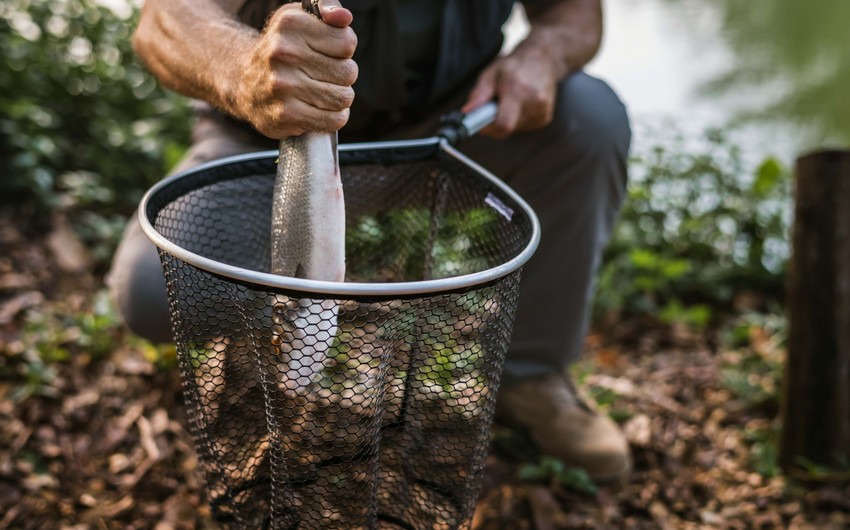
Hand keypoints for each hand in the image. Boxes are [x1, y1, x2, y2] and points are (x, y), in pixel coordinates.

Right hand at [234, 0, 357, 137]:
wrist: (244, 82)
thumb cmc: (283, 48)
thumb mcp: (300, 18)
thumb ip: (326, 7)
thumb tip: (344, 18)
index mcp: (291, 25)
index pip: (347, 42)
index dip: (344, 50)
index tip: (327, 51)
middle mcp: (284, 53)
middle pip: (348, 72)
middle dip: (342, 75)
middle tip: (323, 74)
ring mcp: (284, 86)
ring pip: (343, 98)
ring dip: (339, 97)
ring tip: (321, 91)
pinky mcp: (286, 115)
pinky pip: (334, 120)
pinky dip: (334, 116)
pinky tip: (319, 108)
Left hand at [462, 45, 558, 139]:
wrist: (543, 60)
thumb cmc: (513, 66)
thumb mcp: (491, 73)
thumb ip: (479, 94)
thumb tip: (467, 112)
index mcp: (518, 90)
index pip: (503, 124)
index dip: (489, 129)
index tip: (481, 124)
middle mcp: (533, 102)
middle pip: (507, 128)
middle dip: (496, 121)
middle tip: (494, 106)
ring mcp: (542, 111)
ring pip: (514, 129)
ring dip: (507, 119)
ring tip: (510, 101)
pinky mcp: (545, 118)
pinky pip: (523, 127)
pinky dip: (517, 119)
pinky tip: (521, 103)